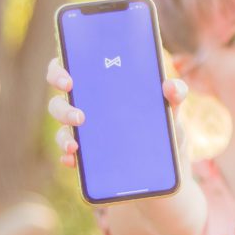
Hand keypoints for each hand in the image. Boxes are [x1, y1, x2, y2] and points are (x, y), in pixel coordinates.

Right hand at [46, 56, 188, 168]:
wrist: (168, 165)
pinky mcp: (87, 157)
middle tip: (79, 116)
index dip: (59, 70)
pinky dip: (69, 157)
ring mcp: (85, 133)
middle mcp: (87, 107)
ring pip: (62, 129)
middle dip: (61, 107)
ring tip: (76, 143)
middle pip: (59, 101)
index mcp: (101, 86)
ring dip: (63, 135)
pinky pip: (70, 156)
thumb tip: (170, 86)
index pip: (70, 69)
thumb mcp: (171, 108)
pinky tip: (74, 159)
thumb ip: (175, 92)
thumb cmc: (163, 125)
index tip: (68, 80)